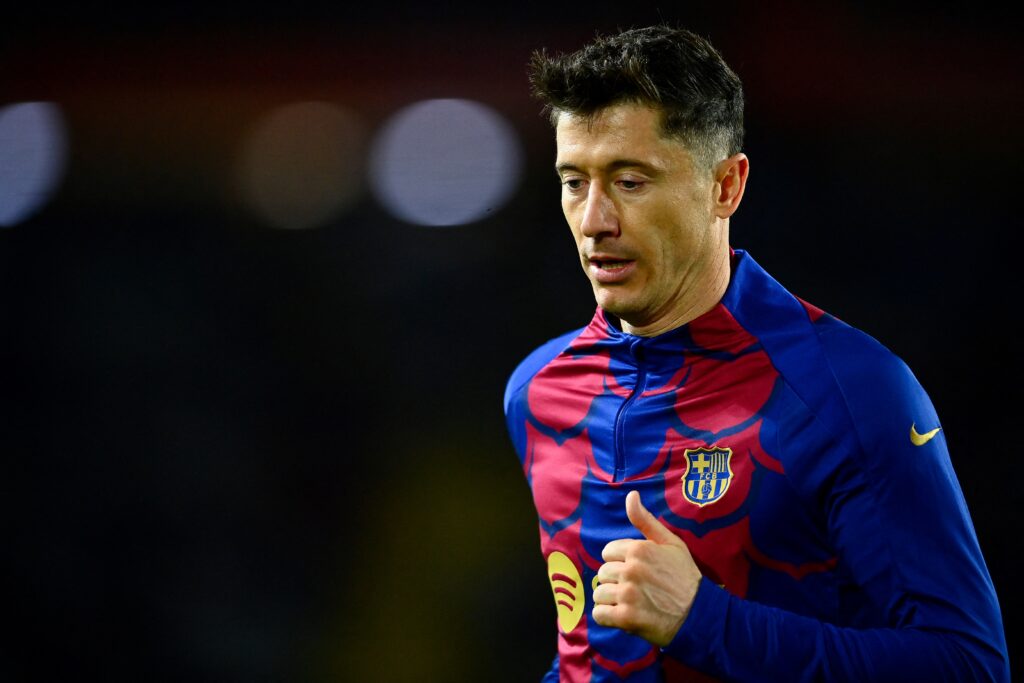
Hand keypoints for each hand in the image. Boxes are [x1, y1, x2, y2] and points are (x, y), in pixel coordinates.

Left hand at [592, 490, 701, 646]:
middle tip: (637, 588)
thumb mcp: (670, 542)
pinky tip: (624, 615)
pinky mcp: (626, 618)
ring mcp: (628, 594)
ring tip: (632, 602)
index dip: (620, 562)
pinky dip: (608, 617)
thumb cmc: (684, 576)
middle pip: (602, 573)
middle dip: (616, 581)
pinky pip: (599, 614)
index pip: (607, 552)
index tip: (637, 571)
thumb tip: (631, 495)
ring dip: (611, 600)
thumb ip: (645, 520)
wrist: (699, 613)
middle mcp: (631, 570)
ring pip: (599, 593)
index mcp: (638, 549)